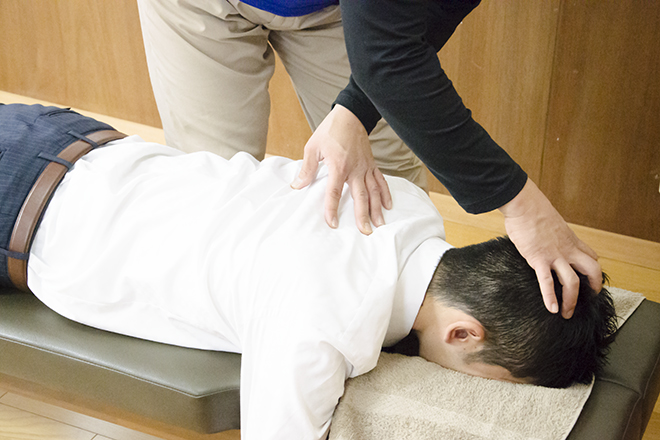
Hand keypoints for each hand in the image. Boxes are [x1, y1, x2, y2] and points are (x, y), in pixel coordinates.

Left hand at [291, 105, 391, 234]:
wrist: (350, 115)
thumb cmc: (330, 131)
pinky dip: (385, 193)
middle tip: (365, 231)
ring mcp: (365, 167)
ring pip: (374, 191)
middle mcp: (355, 169)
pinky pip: (380, 181)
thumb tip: (297, 186)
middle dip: (363, 215)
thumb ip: (307, 169)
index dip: (332, 208)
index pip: (334, 192)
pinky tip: (388, 206)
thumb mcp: (312, 147)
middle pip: (360, 196)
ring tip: (380, 224)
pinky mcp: (372, 164)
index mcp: (338, 165)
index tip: (332, 223)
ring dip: (377, 209)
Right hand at [499, 179, 601, 318]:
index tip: (590, 280)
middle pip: (592, 271)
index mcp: (571, 239)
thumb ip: (552, 232)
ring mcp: (555, 255)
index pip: (591, 257)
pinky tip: (551, 309)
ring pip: (573, 282)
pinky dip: (550, 297)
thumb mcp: (551, 221)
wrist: (524, 204)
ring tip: (566, 313)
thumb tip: (543, 235)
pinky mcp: (539, 259)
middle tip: (588, 300)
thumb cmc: (533, 209)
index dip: (593, 270)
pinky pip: (547, 282)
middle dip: (593, 288)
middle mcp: (568, 249)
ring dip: (571, 301)